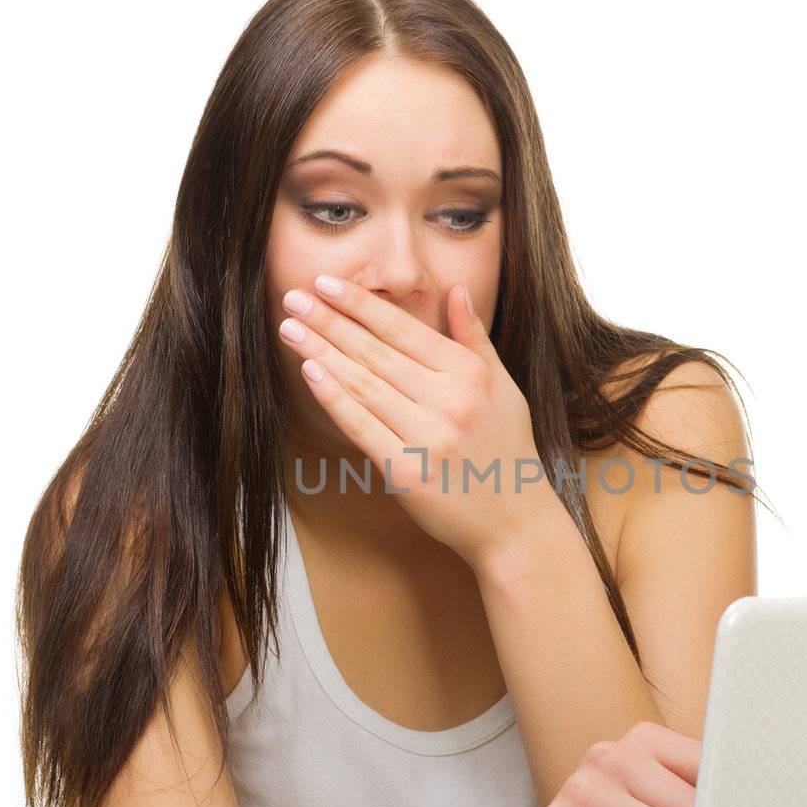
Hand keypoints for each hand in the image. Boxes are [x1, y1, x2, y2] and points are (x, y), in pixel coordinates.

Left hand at [278, 275, 555, 566]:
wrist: (516, 523)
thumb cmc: (508, 451)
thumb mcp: (503, 386)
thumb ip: (475, 338)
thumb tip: (456, 289)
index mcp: (469, 374)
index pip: (403, 329)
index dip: (361, 304)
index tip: (326, 283)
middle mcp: (449, 400)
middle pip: (376, 352)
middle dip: (330, 321)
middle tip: (293, 297)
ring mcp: (428, 437)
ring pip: (363, 384)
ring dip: (321, 352)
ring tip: (290, 328)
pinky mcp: (407, 473)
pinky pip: (362, 427)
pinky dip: (334, 398)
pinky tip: (309, 372)